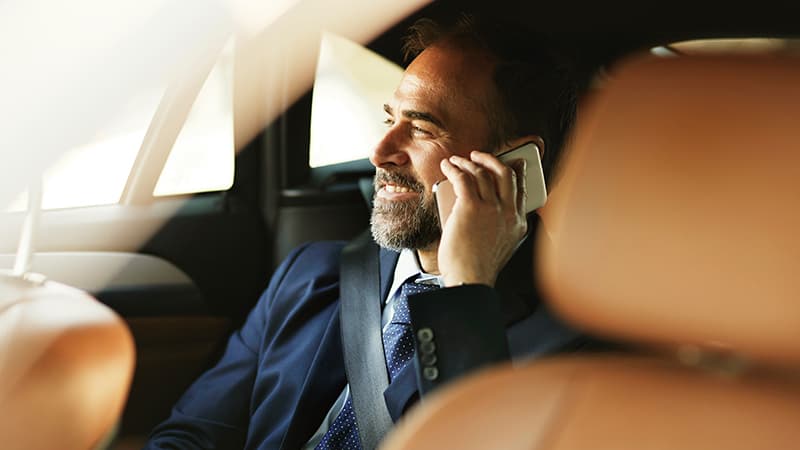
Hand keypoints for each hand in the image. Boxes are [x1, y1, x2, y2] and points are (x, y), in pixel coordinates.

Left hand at [437, 151, 527, 286]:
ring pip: (482, 173)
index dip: (516, 171)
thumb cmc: (477, 269)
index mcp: (518, 223)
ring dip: (467, 162)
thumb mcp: (501, 247)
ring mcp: (491, 208)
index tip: (512, 162)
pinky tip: (447, 166)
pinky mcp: (471, 207)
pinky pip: (463, 178)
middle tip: (479, 156)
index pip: (521, 189)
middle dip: (491, 159)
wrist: (469, 280)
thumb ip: (499, 227)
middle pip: (505, 173)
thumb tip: (483, 209)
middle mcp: (508, 212)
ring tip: (456, 161)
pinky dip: (454, 168)